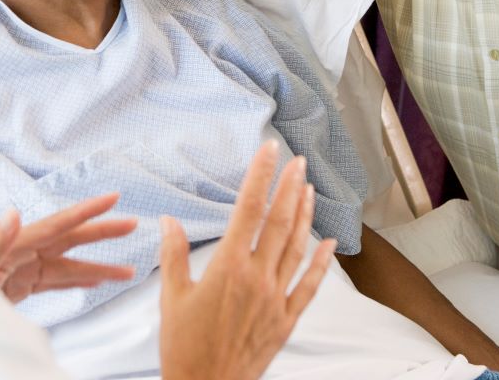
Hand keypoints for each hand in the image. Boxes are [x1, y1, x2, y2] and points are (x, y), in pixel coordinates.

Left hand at [0, 192, 136, 303]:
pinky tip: (95, 282)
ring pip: (69, 265)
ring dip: (99, 267)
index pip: (59, 224)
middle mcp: (24, 252)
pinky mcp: (21, 287)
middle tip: (133, 224)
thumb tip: (15, 213)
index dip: (87, 211)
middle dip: (102, 232)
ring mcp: (24, 270)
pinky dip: (77, 280)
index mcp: (16, 244)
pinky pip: (56, 281)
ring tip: (128, 271)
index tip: (113, 198)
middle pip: (71, 239)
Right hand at [158, 141, 335, 379]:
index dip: (260, 176)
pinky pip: (309, 285)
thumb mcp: (171, 297)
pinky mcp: (286, 320)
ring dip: (305, 215)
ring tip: (309, 188)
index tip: (270, 151)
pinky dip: (322, 262)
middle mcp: (257, 278)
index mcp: (228, 267)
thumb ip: (173, 255)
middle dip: (290, 187)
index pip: (248, 209)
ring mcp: (276, 298)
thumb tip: (168, 220)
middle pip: (280, 222)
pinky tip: (329, 242)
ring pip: (297, 247)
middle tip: (298, 161)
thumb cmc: (184, 347)